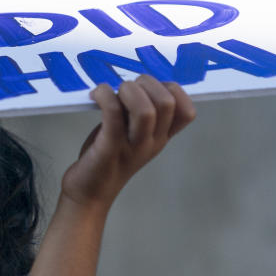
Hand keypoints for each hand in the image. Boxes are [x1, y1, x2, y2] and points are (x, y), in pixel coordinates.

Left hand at [61, 76, 195, 210]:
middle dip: (146, 83)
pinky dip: (105, 96)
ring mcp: (132, 147)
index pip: (187, 111)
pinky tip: (96, 95)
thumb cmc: (107, 157)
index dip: (171, 89)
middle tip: (124, 89)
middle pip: (167, 103)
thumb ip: (138, 111)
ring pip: (145, 110)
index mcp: (161, 137)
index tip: (148, 88)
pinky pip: (113, 113)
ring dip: (128, 91)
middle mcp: (152, 142)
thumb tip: (136, 82)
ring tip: (111, 94)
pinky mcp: (109, 148)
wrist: (88, 193)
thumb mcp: (132, 134)